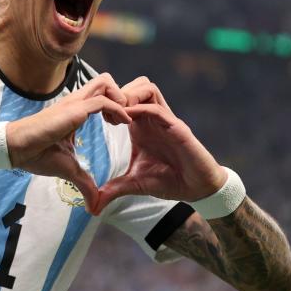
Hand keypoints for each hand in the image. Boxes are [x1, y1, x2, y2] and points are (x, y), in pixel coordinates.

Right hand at [7, 73, 130, 211]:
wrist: (17, 149)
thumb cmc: (37, 154)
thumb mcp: (69, 169)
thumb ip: (85, 183)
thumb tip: (94, 205)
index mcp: (75, 111)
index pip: (101, 94)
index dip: (116, 104)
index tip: (121, 124)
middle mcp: (76, 101)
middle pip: (106, 81)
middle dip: (122, 95)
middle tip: (124, 118)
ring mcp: (75, 102)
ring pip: (106, 82)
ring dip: (121, 98)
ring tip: (123, 119)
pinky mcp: (74, 109)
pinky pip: (103, 101)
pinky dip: (118, 109)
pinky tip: (122, 124)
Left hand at [95, 77, 226, 213]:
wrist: (196, 188)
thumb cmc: (169, 181)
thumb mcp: (135, 184)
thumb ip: (114, 189)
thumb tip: (94, 206)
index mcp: (141, 126)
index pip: (125, 98)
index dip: (108, 102)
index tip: (97, 117)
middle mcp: (153, 119)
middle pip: (135, 85)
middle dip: (117, 93)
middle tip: (106, 113)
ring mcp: (165, 120)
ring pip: (147, 87)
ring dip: (129, 95)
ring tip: (117, 115)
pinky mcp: (177, 128)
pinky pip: (157, 108)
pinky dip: (141, 109)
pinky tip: (128, 122)